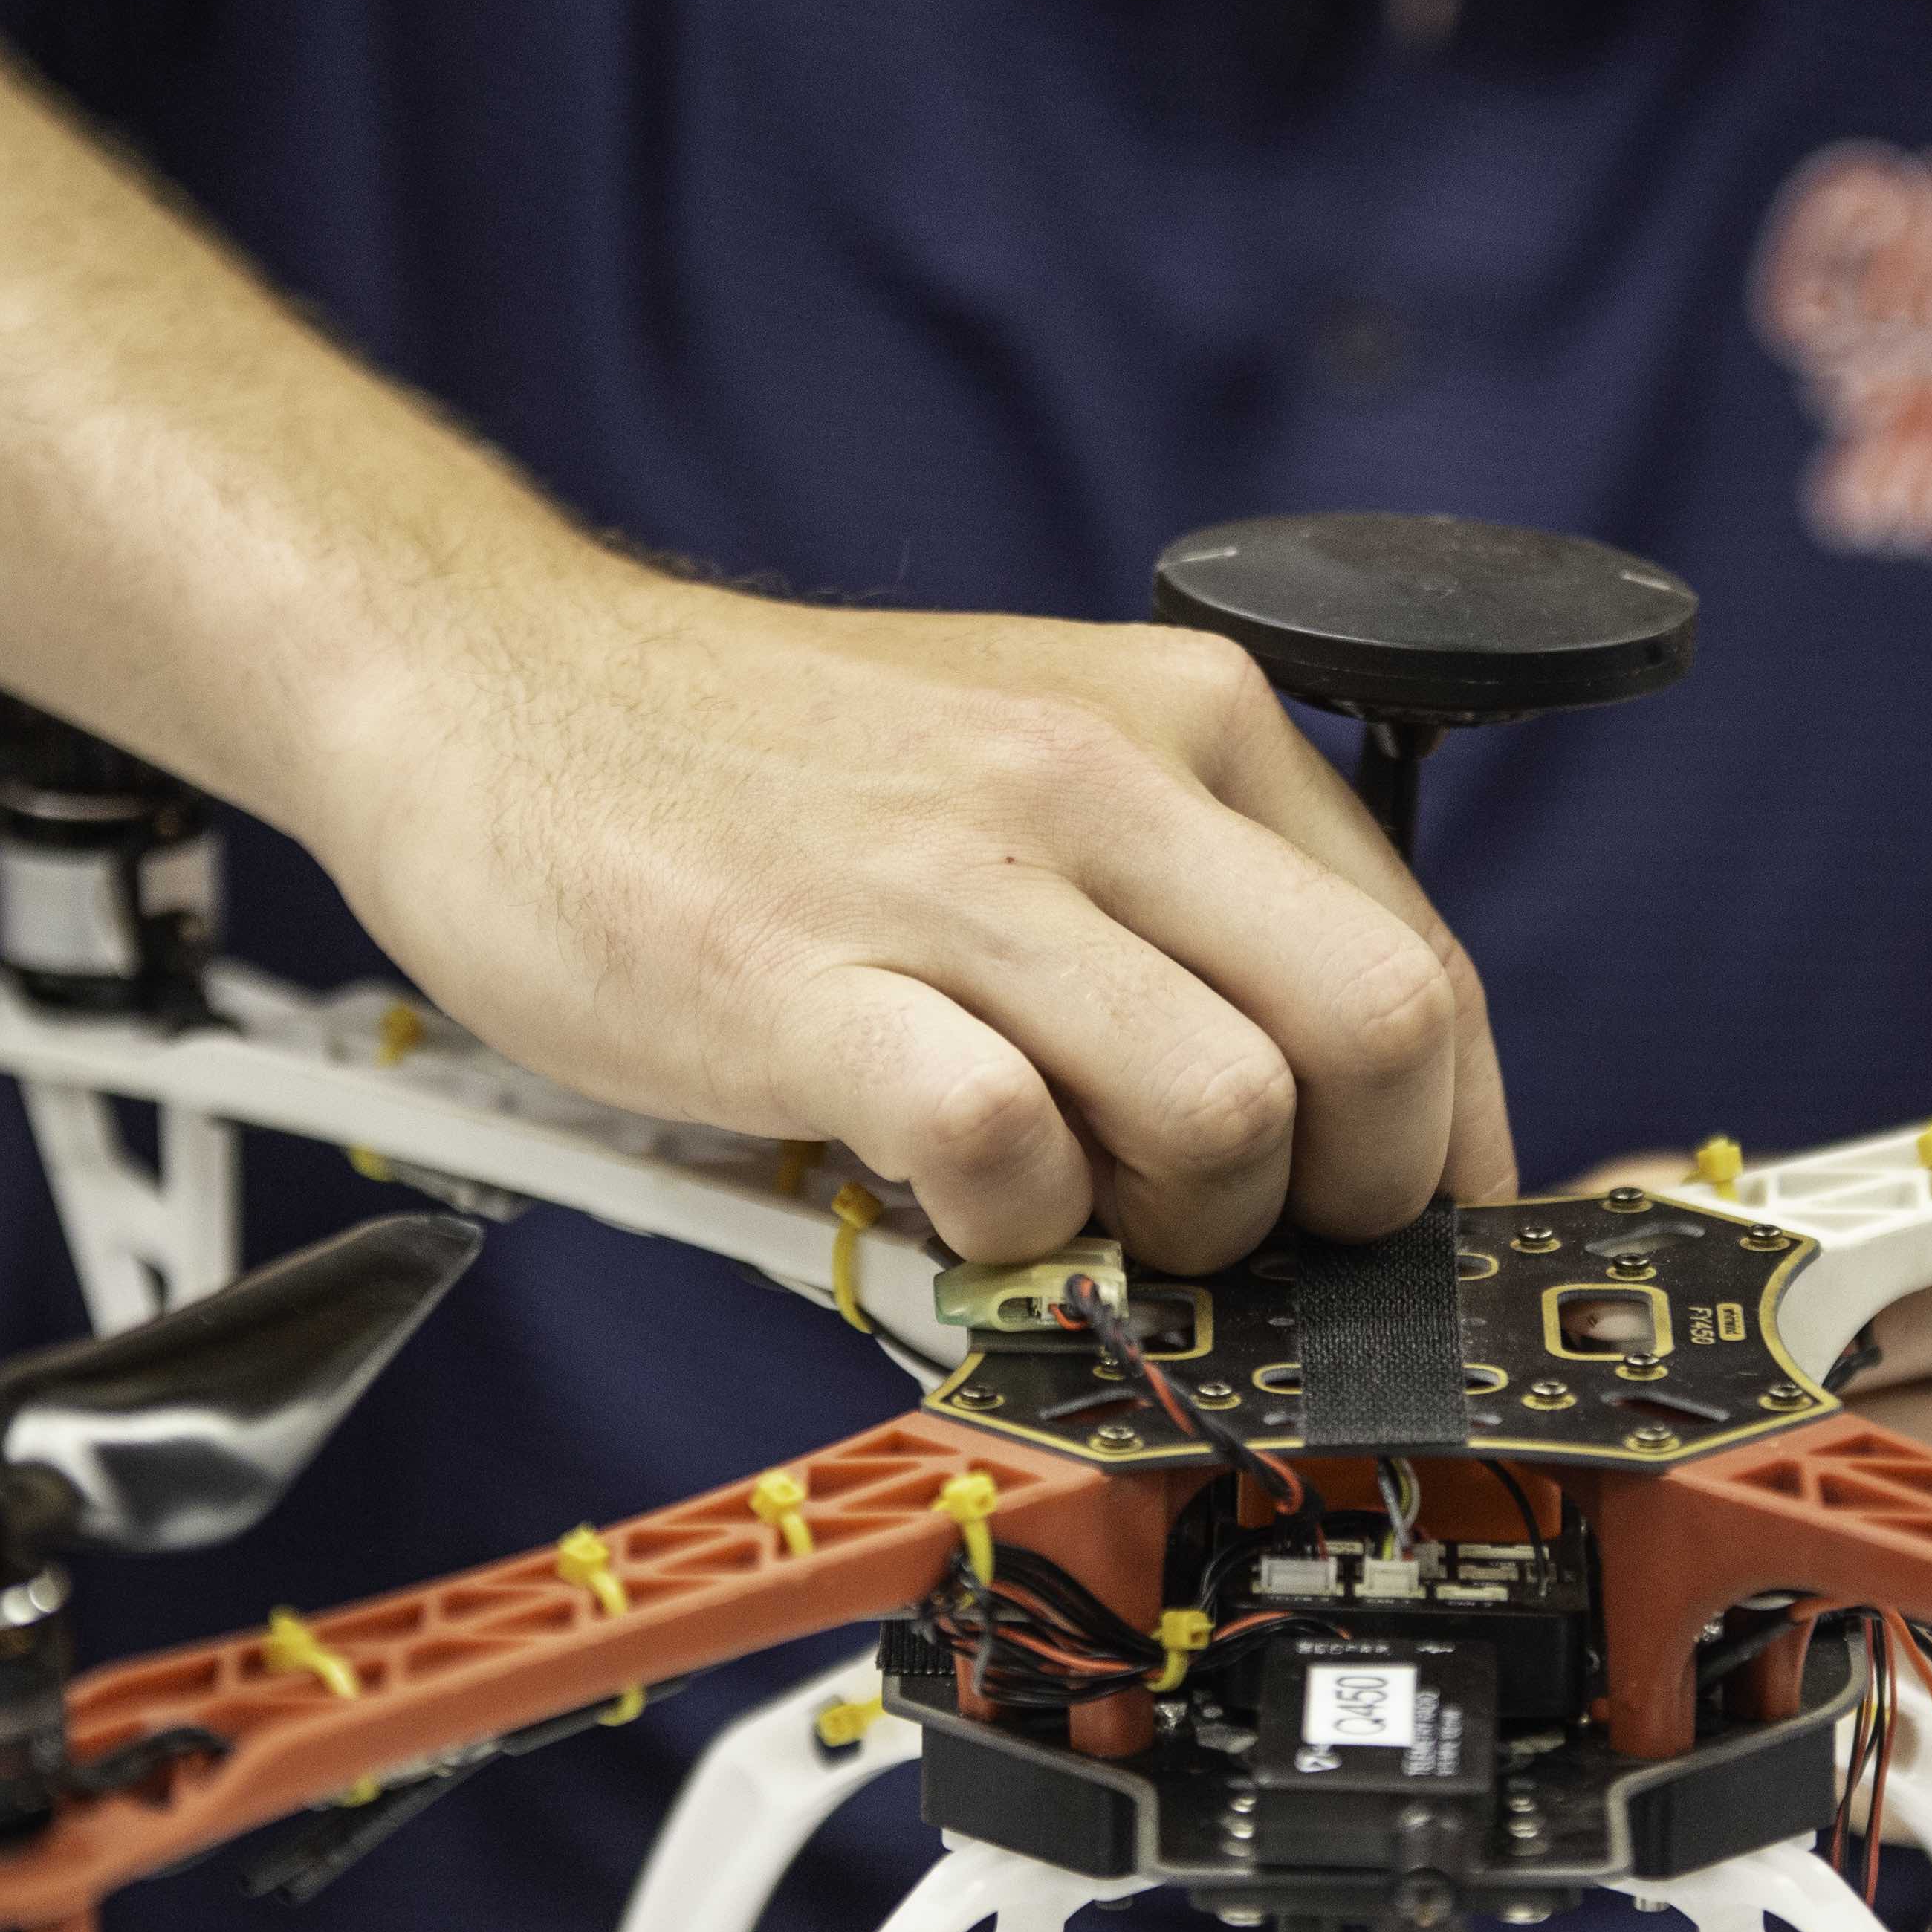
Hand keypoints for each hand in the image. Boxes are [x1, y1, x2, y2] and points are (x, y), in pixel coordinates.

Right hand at [303, 558, 1514, 1271]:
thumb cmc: (757, 771)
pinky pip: (1007, 1149)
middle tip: (1233, 1246)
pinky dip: (1008, 1233)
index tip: (1402, 1249)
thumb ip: (1178, 909)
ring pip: (1229, 1113)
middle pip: (1384, 1039)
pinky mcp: (810, 978)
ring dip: (1179, 1235)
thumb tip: (1319, 1125)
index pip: (1431, 970)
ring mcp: (957, 877)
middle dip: (1351, 1204)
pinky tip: (945, 1207)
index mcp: (1185, 726)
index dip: (1447, 1154)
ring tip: (1069, 1219)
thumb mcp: (1025, 773)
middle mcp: (1102, 780)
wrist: (484, 682)